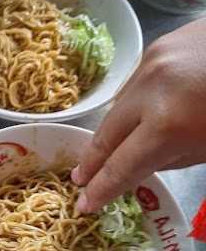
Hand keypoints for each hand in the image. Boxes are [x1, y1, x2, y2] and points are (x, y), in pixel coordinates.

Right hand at [72, 17, 205, 211]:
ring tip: (105, 151)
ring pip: (118, 107)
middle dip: (93, 161)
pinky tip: (138, 115)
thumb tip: (141, 164)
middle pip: (107, 134)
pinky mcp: (157, 45)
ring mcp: (150, 63)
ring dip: (112, 131)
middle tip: (80, 179)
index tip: (85, 205)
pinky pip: (134, 84)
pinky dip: (132, 105)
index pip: (122, 166)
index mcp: (168, 125)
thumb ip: (171, 160)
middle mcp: (148, 92)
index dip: (102, 189)